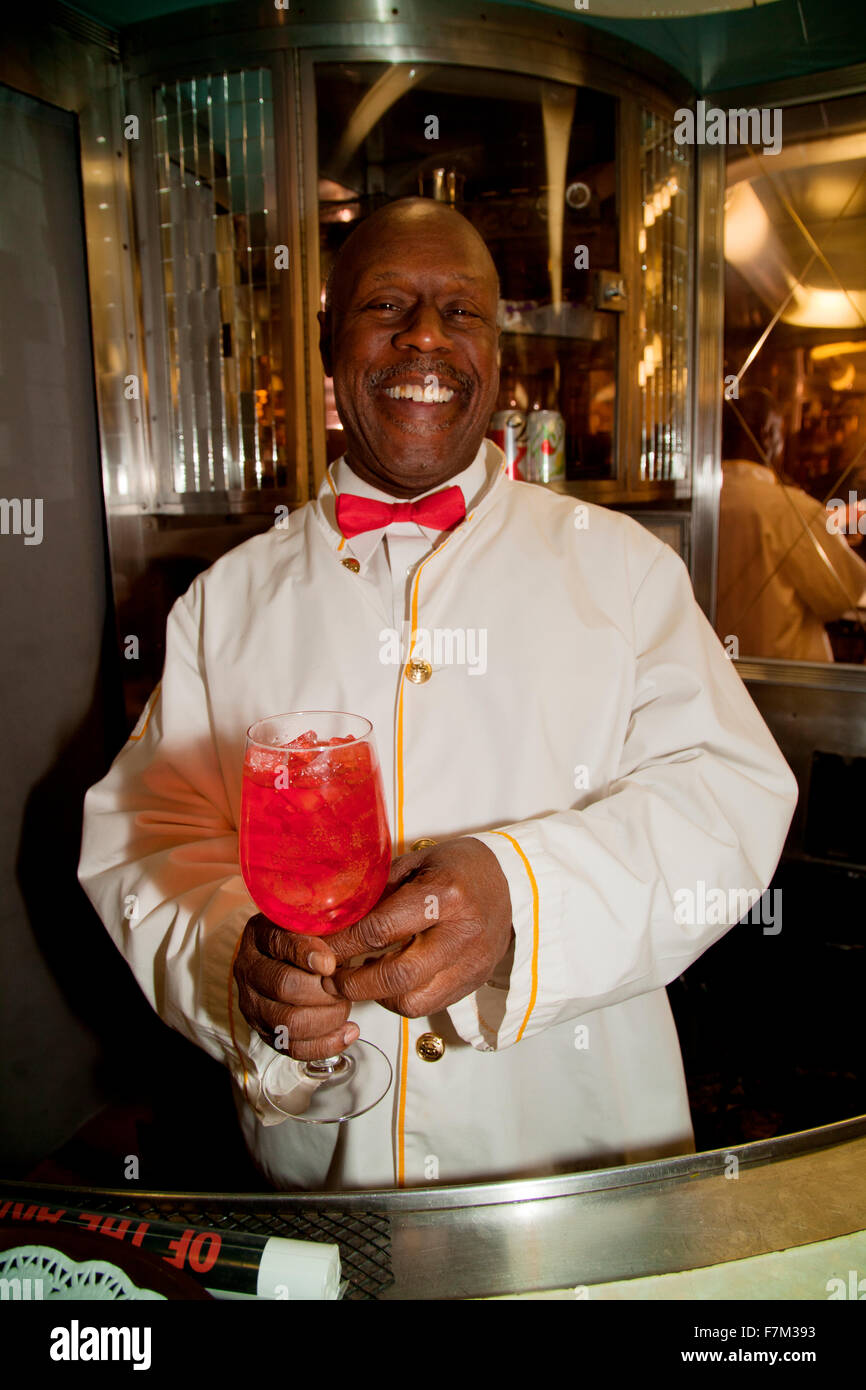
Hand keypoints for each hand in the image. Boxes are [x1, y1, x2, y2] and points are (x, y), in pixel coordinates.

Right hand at [233, 914, 358, 1060]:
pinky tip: (348, 1032)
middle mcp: (248, 969)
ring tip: (345, 1007)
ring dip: (327, 1017)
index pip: (279, 943)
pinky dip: (326, 1044)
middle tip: (345, 986)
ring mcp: (252, 1003)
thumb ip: (325, 924)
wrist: (282, 960)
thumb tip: (354, 932)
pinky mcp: (264, 1031)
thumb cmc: (305, 939)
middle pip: (284, 986)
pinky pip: (294, 1048)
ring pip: (289, 1022)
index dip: (306, 954)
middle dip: (324, 991)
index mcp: (259, 934)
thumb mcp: (310, 922)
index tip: (330, 963)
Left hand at [322, 838, 513, 1016]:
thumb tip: (332, 918)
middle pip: (397, 976)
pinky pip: (428, 1006)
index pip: (381, 929)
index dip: (343, 942)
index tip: (319, 945)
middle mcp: (462, 933)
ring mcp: (472, 962)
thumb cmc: (457, 867)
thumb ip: (378, 891)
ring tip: (359, 977)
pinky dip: (399, 999)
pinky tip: (387, 981)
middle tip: (329, 975)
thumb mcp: (415, 863)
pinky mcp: (474, 981)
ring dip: (376, 995)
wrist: (510, 881)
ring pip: (412, 1000)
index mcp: (446, 894)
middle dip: (353, 982)